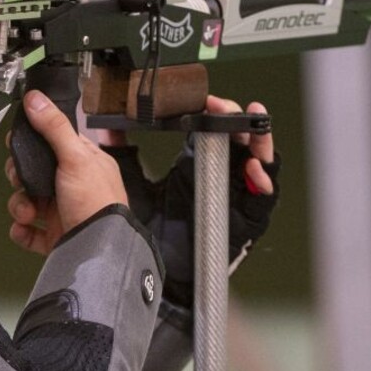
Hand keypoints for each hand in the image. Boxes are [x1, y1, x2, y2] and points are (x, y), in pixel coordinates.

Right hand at [6, 91, 127, 254]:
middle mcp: (73, 186)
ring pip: (27, 201)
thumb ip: (53, 128)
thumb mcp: (76, 157)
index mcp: (85, 164)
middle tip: (20, 180)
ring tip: (27, 213)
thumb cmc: (95, 201)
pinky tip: (24, 227)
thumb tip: (35, 98)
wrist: (97, 249)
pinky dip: (21, 230)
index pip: (53, 144)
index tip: (16, 144)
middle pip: (34, 173)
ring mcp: (63, 212)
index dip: (32, 143)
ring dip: (19, 205)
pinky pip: (27, 231)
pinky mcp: (54, 237)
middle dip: (20, 177)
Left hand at [98, 96, 280, 310]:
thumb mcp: (130, 183)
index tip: (206, 99)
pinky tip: (254, 169)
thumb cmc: (142, 233)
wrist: (145, 271)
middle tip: (230, 108)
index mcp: (193, 167)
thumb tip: (107, 125)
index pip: (212, 131)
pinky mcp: (242, 221)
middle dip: (239, 121)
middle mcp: (216, 179)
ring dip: (260, 144)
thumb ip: (121, 153)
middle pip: (240, 143)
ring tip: (253, 127)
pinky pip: (262, 201)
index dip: (214, 113)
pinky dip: (262, 183)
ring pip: (259, 165)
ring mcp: (232, 198)